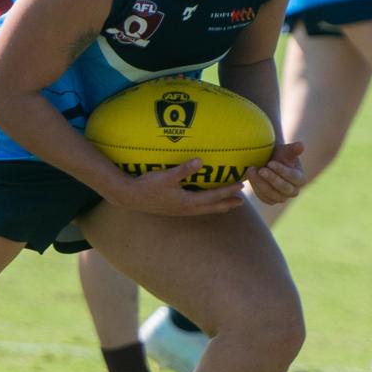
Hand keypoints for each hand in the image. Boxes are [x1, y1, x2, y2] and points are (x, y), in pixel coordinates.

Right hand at [109, 158, 245, 216]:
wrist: (129, 197)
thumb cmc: (147, 186)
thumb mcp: (166, 176)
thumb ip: (183, 170)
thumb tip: (200, 161)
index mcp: (187, 202)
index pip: (213, 196)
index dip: (228, 190)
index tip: (241, 185)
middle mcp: (186, 209)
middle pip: (212, 208)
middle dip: (227, 203)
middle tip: (241, 201)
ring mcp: (179, 210)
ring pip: (204, 209)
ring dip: (217, 206)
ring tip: (226, 204)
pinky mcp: (173, 208)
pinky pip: (195, 207)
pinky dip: (205, 205)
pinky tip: (202, 201)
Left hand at [246, 141, 305, 204]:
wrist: (267, 162)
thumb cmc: (279, 155)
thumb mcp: (285, 150)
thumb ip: (293, 149)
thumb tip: (301, 145)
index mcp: (301, 179)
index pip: (293, 177)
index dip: (282, 171)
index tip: (270, 163)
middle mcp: (293, 191)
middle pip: (284, 188)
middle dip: (272, 179)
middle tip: (261, 170)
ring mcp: (282, 198)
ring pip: (272, 194)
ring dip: (261, 183)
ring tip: (251, 171)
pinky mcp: (270, 200)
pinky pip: (263, 197)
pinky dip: (256, 187)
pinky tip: (250, 177)